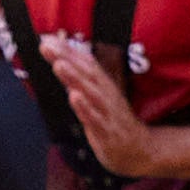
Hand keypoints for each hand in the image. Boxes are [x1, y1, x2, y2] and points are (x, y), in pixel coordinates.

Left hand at [43, 39, 158, 177]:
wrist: (142, 152)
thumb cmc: (115, 123)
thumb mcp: (100, 99)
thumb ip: (82, 81)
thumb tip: (62, 61)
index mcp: (104, 86)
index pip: (85, 63)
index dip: (67, 50)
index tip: (47, 38)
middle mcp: (107, 96)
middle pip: (86, 73)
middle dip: (66, 58)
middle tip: (47, 45)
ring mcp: (108, 114)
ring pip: (90, 93)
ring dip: (75, 78)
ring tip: (59, 65)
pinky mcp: (107, 133)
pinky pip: (95, 119)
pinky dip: (84, 108)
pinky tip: (74, 97)